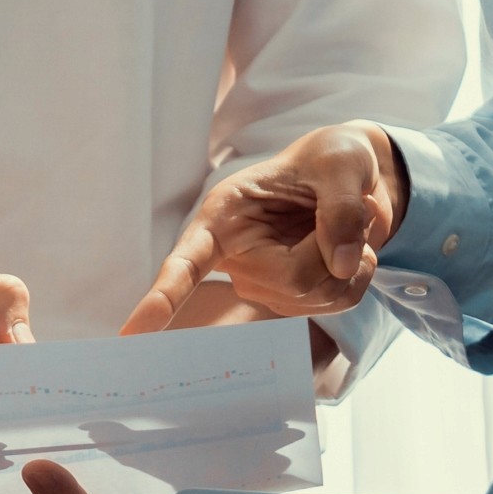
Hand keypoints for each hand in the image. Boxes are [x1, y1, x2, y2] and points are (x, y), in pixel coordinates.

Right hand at [134, 123, 405, 326]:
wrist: (353, 178)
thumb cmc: (331, 159)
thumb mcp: (340, 162)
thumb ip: (343, 207)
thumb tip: (342, 265)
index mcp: (226, 215)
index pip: (189, 261)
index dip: (162, 297)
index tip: (132, 333)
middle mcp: (238, 257)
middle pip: (292, 281)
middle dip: (334, 247)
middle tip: (347, 210)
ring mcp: (265, 284)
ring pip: (319, 295)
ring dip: (352, 261)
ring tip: (345, 224)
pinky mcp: (294, 300)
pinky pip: (339, 302)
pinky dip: (360, 274)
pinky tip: (350, 250)